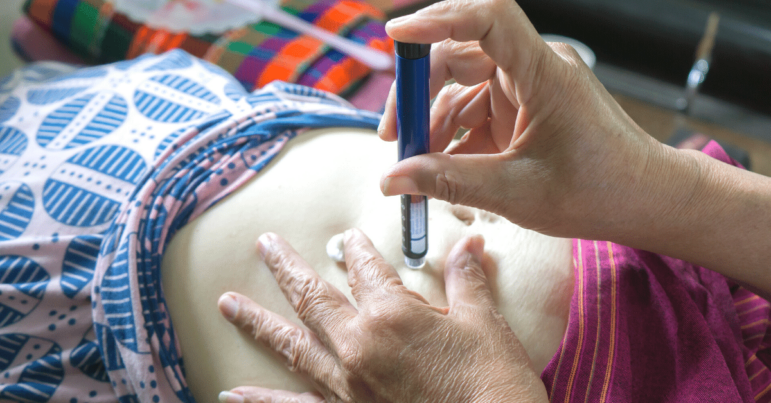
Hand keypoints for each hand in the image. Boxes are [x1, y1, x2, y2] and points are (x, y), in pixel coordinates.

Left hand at [217, 229, 546, 402]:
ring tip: (228, 303)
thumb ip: (467, 281)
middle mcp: (358, 346)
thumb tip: (468, 246)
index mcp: (392, 315)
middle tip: (263, 244)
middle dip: (286, 267)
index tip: (346, 238)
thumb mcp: (484, 325)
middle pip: (312, 297)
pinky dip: (261, 400)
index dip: (357, 249)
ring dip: (257, 322)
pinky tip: (233, 392)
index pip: (367, 269)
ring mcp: (346, 385)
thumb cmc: (492, 383)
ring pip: (292, 345)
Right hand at [378, 0, 674, 239]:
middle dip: (418, 93)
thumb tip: (393, 179)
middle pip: (458, 54)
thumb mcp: (515, 191)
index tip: (396, 35)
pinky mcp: (526, 105)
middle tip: (393, 137)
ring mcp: (529, 85)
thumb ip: (448, 181)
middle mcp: (534, 67)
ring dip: (433, 123)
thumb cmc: (597, 191)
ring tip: (415, 167)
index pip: (488, 17)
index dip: (438, 18)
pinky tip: (440, 167)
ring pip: (462, 87)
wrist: (645, 200)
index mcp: (543, 73)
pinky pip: (477, 109)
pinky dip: (455, 136)